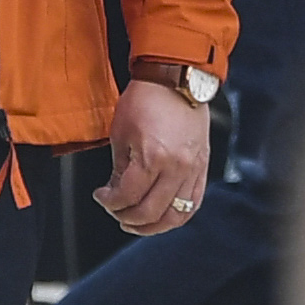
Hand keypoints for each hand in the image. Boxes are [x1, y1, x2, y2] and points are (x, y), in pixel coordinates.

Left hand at [96, 79, 210, 236]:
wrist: (177, 78)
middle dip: (127, 217)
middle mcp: (176, 167)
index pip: (127, 197)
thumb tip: (117, 192)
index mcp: (152, 157)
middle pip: (150, 212)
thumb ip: (119, 168)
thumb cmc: (146, 98)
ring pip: (175, 215)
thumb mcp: (120, 132)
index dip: (109, 202)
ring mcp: (193, 169)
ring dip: (153, 226)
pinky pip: (193, 203)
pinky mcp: (203, 166)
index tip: (101, 196)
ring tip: (137, 223)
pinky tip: (164, 215)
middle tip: (115, 211)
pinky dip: (178, 215)